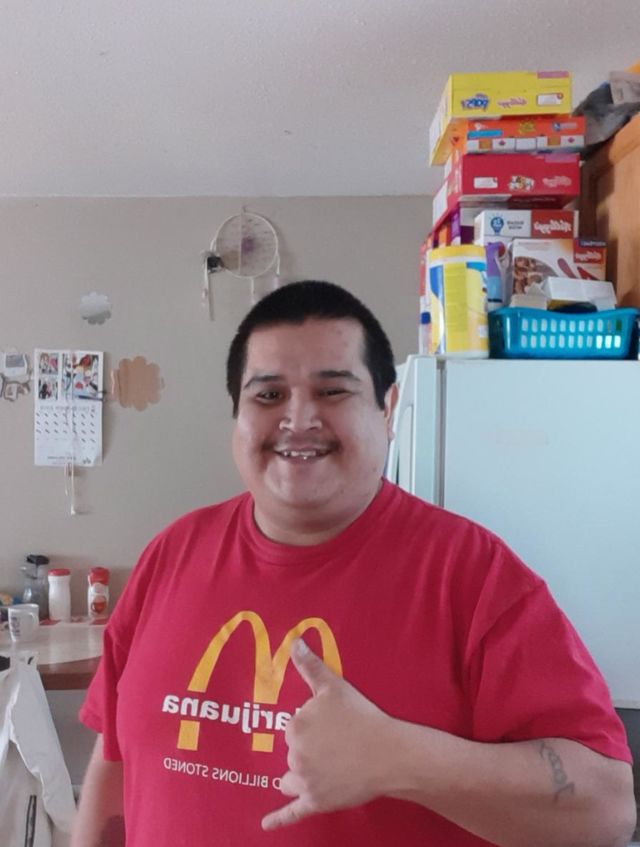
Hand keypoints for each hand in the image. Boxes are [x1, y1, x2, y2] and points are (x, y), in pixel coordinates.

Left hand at [261, 638, 393, 830]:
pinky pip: (292, 812)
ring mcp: (305, 781)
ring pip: (291, 778)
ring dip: (301, 774)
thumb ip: (310, 666)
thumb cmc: (361, 716)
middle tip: (336, 744)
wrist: (389, 752)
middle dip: (309, 749)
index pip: (293, 727)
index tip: (331, 726)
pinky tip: (265, 824)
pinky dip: (278, 819)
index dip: (313, 726)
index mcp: (295, 726)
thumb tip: (294, 642)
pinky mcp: (316, 802)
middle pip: (292, 752)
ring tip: (327, 767)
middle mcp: (294, 755)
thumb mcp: (334, 686)